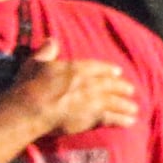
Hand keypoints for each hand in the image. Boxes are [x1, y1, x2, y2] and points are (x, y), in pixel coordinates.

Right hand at [12, 47, 140, 137]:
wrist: (29, 109)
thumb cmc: (28, 86)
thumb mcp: (35, 63)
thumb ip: (46, 52)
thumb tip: (52, 40)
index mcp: (77, 68)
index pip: (99, 67)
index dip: (109, 70)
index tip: (117, 72)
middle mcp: (90, 83)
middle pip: (111, 85)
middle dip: (122, 87)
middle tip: (130, 90)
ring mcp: (93, 100)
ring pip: (115, 102)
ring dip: (126, 105)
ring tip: (134, 109)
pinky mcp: (92, 117)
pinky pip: (112, 118)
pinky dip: (122, 120)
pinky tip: (130, 122)